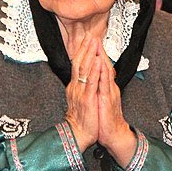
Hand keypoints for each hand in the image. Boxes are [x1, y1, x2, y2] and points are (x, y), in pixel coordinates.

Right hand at [64, 34, 101, 150]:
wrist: (79, 135)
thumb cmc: (82, 119)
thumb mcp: (80, 99)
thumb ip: (82, 87)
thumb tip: (84, 77)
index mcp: (74, 87)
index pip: (77, 65)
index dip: (82, 51)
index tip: (87, 39)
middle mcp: (75, 87)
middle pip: (79, 63)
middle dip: (85, 48)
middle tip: (90, 35)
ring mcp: (80, 92)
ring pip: (84, 69)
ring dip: (89, 54)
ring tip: (93, 43)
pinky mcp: (87, 99)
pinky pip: (90, 82)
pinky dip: (93, 70)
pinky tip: (97, 61)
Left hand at [91, 47, 136, 166]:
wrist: (114, 135)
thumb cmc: (106, 119)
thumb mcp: (101, 100)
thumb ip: (99, 88)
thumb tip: (95, 79)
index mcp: (106, 87)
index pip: (102, 67)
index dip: (97, 54)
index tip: (92, 41)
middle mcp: (109, 87)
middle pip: (104, 65)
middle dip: (99, 50)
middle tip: (94, 36)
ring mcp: (109, 93)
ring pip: (106, 72)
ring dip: (101, 57)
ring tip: (97, 44)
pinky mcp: (107, 100)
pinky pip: (105, 84)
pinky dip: (102, 72)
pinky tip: (100, 63)